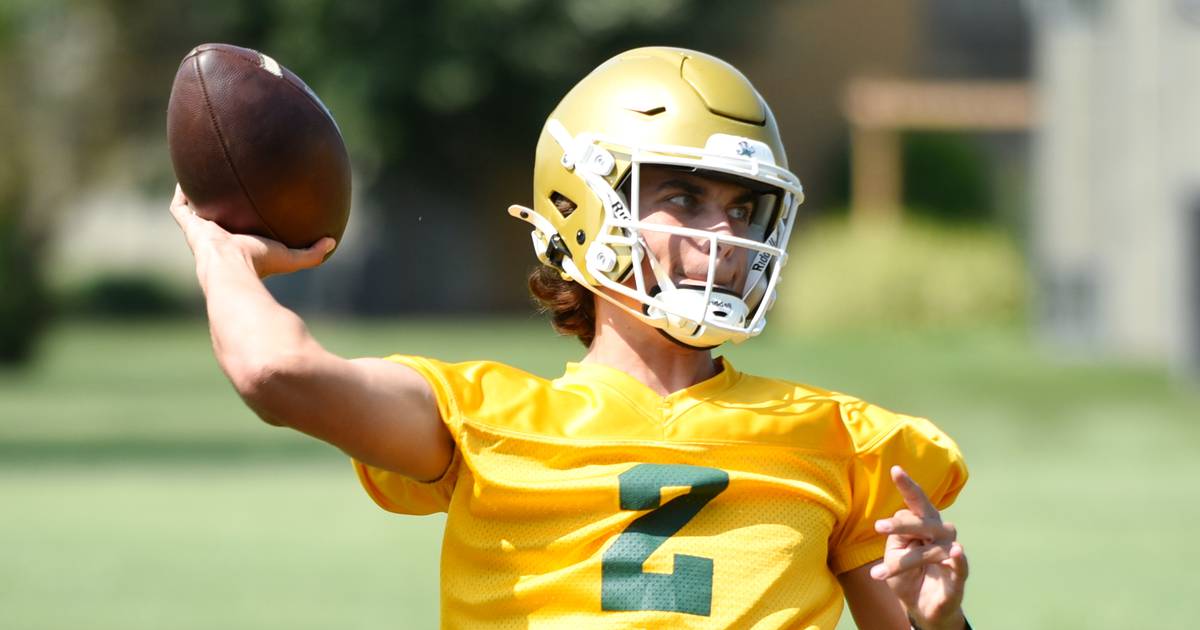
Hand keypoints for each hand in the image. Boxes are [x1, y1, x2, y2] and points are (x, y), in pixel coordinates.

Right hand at [168, 184, 333, 277]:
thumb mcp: (291, 258)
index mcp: (239, 246)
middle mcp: (219, 238)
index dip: (243, 220)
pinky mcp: (190, 226)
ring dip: (198, 195)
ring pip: (195, 211)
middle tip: (226, 187)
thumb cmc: (260, 264)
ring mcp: (202, 232)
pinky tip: (186, 175)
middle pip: (217, 218)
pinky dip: (182, 192)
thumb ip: (312, 253)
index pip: (240, 232)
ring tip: (200, 176)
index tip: (251, 206)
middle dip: (220, 205)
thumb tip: (333, 242)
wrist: (232, 267)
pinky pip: (180, 207)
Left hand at [871, 465, 967, 629]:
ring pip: (930, 548)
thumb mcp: (894, 553)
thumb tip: (897, 521)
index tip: (895, 469)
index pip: (916, 503)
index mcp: (924, 524)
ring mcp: (951, 553)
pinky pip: (961, 564)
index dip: (908, 486)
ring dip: (904, 561)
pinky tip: (957, 551)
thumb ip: (897, 536)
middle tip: (878, 527)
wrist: (921, 606)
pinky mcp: (959, 575)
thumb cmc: (907, 573)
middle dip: (901, 524)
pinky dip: (959, 558)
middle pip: (924, 522)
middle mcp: (941, 534)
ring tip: (883, 571)